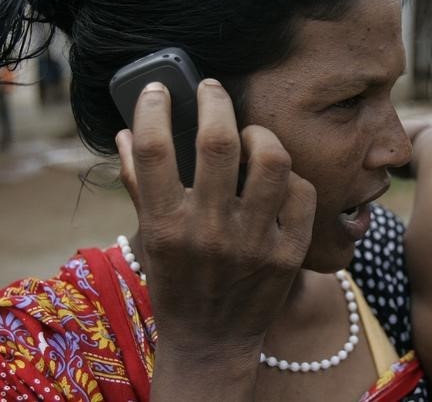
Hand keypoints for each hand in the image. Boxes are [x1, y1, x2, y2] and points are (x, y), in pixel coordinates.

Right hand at [116, 79, 314, 372]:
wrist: (213, 343)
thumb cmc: (176, 284)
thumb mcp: (149, 239)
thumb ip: (139, 185)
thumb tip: (127, 132)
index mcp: (166, 226)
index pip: (155, 149)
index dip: (155, 108)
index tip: (159, 89)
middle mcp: (209, 231)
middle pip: (218, 142)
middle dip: (215, 100)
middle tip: (213, 89)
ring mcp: (254, 242)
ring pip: (272, 159)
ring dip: (260, 135)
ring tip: (251, 136)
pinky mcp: (289, 252)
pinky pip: (303, 192)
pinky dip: (291, 176)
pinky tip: (278, 179)